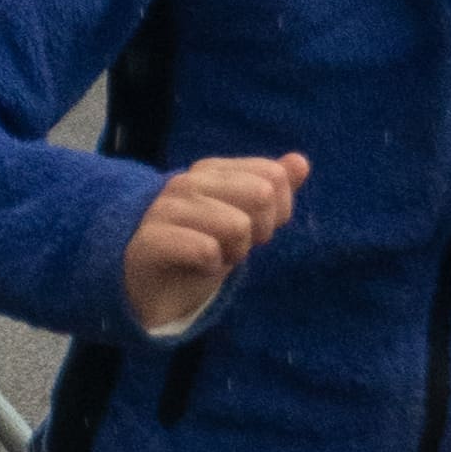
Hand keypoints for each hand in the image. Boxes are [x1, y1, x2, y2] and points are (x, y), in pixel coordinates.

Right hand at [120, 148, 307, 333]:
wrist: (151, 289)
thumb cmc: (200, 249)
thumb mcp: (245, 219)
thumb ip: (272, 188)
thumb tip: (300, 162)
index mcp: (211, 171)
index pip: (274, 176)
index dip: (278, 211)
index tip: (253, 229)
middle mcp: (187, 182)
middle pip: (261, 194)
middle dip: (259, 231)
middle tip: (234, 246)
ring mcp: (165, 208)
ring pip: (237, 225)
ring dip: (234, 252)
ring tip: (213, 257)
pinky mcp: (150, 241)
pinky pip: (207, 250)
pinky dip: (212, 267)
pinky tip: (197, 268)